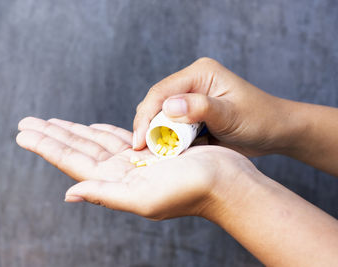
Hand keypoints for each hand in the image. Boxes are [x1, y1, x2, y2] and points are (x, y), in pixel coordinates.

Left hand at [16, 117, 255, 219]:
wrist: (228, 184)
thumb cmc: (193, 190)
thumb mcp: (145, 197)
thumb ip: (107, 195)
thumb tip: (69, 193)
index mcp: (116, 183)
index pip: (72, 162)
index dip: (47, 146)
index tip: (23, 133)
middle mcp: (121, 173)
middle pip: (77, 150)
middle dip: (52, 135)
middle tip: (27, 122)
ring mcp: (135, 162)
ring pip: (94, 142)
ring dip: (72, 131)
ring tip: (51, 122)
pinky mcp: (150, 151)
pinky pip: (119, 138)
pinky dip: (102, 131)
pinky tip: (91, 127)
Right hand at [133, 57, 298, 156]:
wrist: (275, 132)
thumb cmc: (260, 119)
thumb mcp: (231, 114)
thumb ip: (201, 108)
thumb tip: (168, 107)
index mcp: (200, 73)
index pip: (162, 91)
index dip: (146, 115)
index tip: (139, 140)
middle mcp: (191, 82)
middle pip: (156, 102)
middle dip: (147, 125)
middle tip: (142, 150)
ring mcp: (190, 99)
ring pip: (160, 115)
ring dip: (155, 133)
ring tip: (150, 153)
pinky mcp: (191, 115)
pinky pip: (170, 126)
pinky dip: (166, 138)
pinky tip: (164, 151)